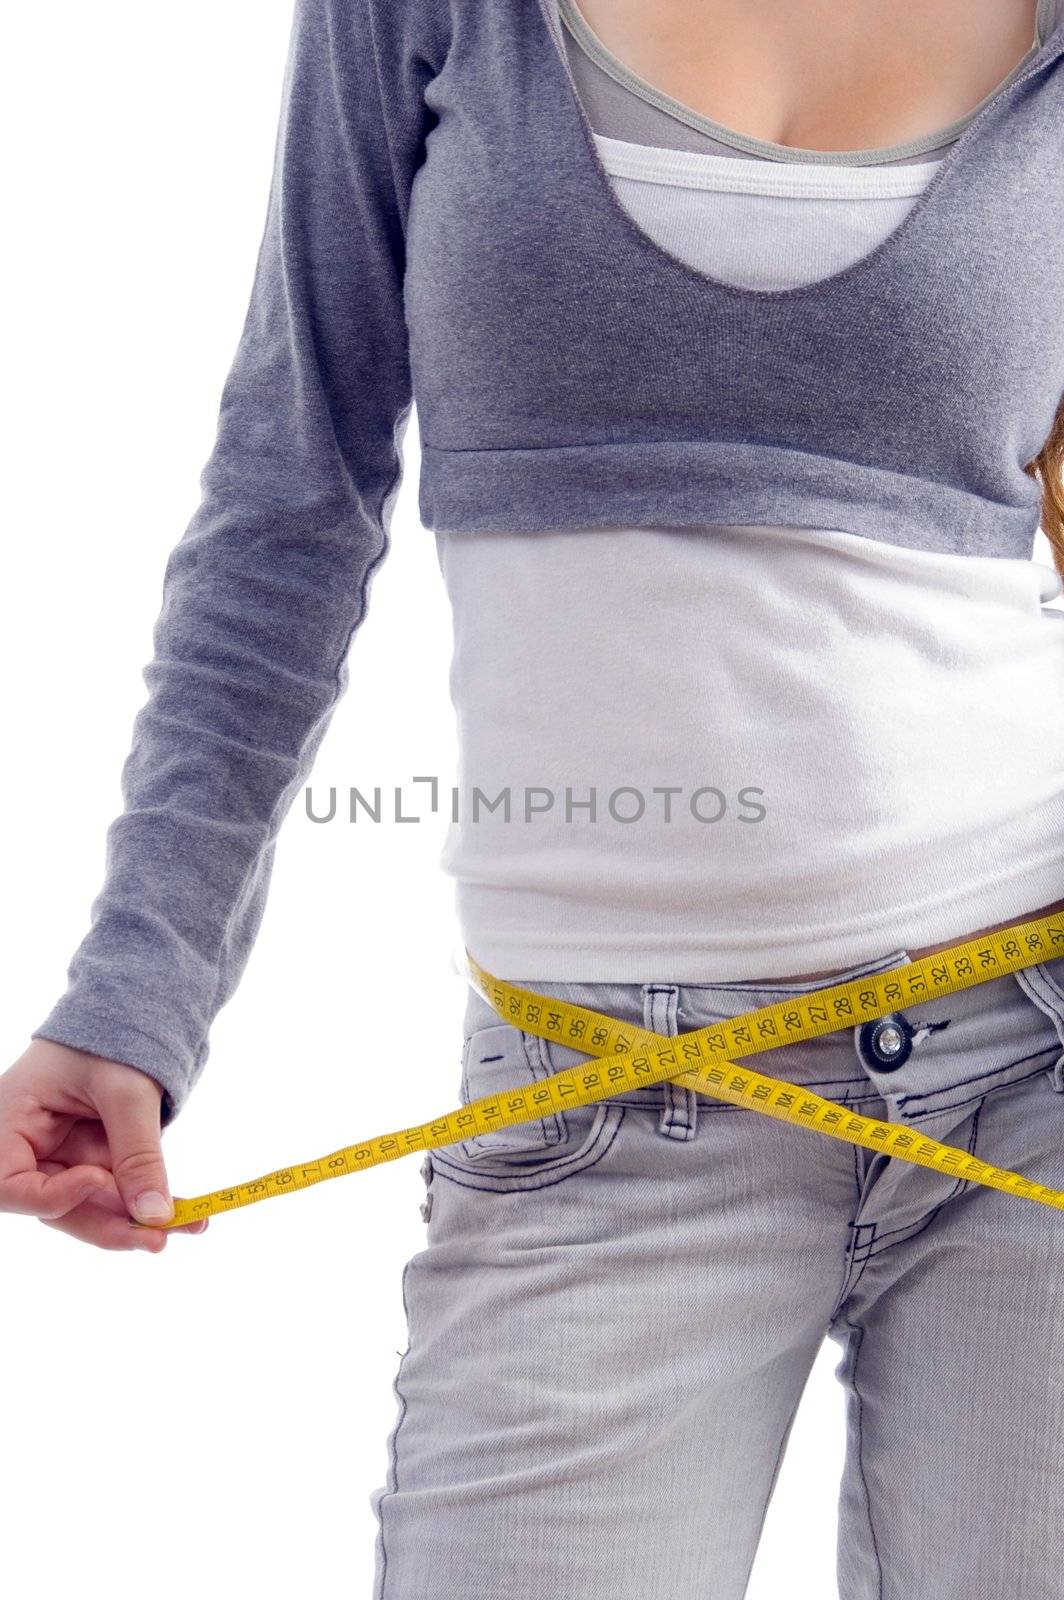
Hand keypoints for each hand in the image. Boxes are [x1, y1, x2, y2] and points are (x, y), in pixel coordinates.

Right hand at [0, 1038, 207, 1250]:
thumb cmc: (115, 1035)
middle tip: (158, 1237)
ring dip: (138, 1220)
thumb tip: (153, 1215)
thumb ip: (137, 1153)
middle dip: (110, 1224)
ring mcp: (61, 1158)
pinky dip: (149, 1203)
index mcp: (11, 1121)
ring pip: (89, 1208)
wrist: (133, 1011)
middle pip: (55, 1207)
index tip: (100, 1180)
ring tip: (189, 1222)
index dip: (52, 1197)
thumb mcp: (127, 1089)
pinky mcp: (91, 1161)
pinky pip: (115, 1194)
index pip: (8, 1184)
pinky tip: (189, 1214)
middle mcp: (28, 1147)